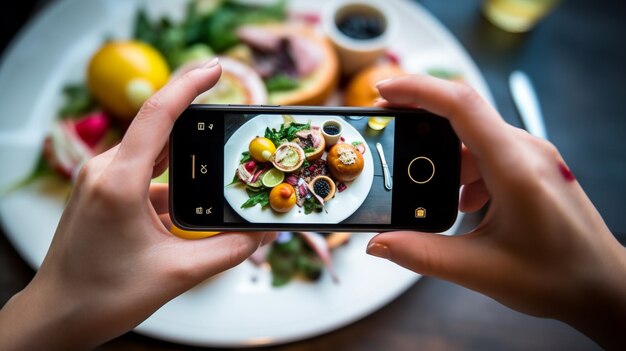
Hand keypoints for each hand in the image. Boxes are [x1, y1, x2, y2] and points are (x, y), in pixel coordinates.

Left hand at [0, 59, 272, 349]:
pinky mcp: (102, 192)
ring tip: (219, 161)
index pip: (157, 115)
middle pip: (158, 128)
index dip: (189, 85)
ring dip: (185, 154)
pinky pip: (143, 173)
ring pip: (152, 152)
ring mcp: (100, 180)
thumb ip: (228, 250)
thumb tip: (262, 234)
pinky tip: (193, 198)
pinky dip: (171, 179)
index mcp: (118, 182)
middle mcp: (104, 171)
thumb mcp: (177, 273)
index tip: (217, 68)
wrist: (58, 316)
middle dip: (197, 122)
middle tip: (233, 123)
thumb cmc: (104, 296)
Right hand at [367, 75, 625, 347]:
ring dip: (442, 156)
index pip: (462, 105)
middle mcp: (526, 151)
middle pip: (462, 115)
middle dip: (419, 123)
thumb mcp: (480, 270)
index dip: (418, 90)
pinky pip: (488, 152)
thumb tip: (377, 243)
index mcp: (515, 167)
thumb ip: (422, 254)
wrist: (604, 286)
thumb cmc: (556, 278)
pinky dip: (463, 169)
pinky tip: (461, 202)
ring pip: (473, 137)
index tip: (382, 91)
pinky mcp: (531, 167)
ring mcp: (532, 156)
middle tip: (388, 140)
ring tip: (424, 187)